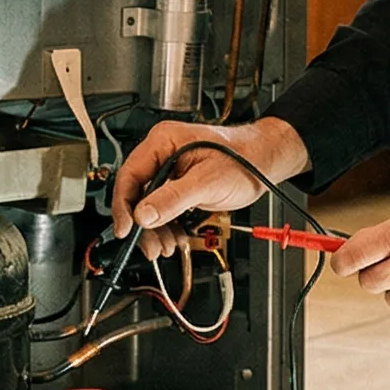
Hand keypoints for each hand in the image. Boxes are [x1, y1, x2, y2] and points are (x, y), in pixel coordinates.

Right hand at [109, 117, 309, 257]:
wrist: (264, 161)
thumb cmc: (244, 159)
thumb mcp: (207, 181)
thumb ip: (174, 198)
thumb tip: (144, 215)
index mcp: (163, 142)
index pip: (130, 175)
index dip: (124, 206)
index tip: (126, 230)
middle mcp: (162, 154)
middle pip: (138, 194)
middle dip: (144, 224)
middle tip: (151, 247)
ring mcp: (169, 170)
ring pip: (150, 206)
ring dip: (156, 230)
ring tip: (167, 247)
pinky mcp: (178, 185)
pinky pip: (163, 208)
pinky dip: (168, 226)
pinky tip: (175, 238)